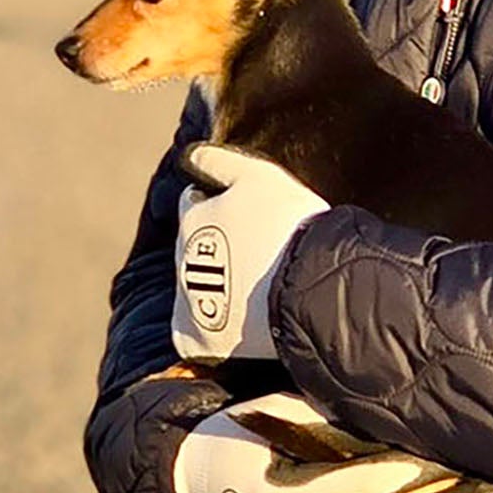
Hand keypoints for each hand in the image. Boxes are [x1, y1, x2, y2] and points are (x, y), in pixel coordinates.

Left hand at [171, 145, 329, 359]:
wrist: (311, 288)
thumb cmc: (290, 228)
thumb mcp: (259, 177)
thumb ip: (221, 162)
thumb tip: (190, 155)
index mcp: (192, 218)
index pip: (194, 204)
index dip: (222, 205)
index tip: (251, 217)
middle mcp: (181, 258)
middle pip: (195, 247)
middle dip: (219, 248)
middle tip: (260, 256)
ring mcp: (187, 300)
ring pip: (196, 289)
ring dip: (218, 287)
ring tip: (259, 291)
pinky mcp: (196, 338)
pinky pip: (194, 334)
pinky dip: (211, 329)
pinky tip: (241, 325)